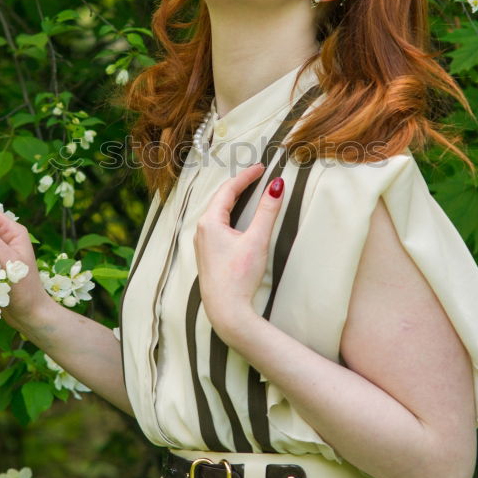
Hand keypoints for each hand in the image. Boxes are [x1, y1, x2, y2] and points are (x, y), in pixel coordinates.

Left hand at [193, 163, 284, 341]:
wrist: (226, 311)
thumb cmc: (239, 276)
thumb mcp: (256, 240)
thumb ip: (267, 211)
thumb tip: (276, 185)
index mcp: (210, 222)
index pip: (228, 190)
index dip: (246, 176)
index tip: (261, 167)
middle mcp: (201, 230)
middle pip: (220, 199)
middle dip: (238, 185)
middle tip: (256, 175)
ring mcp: (202, 243)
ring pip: (217, 213)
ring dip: (232, 200)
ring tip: (247, 190)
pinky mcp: (208, 255)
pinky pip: (217, 226)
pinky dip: (229, 214)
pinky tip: (237, 218)